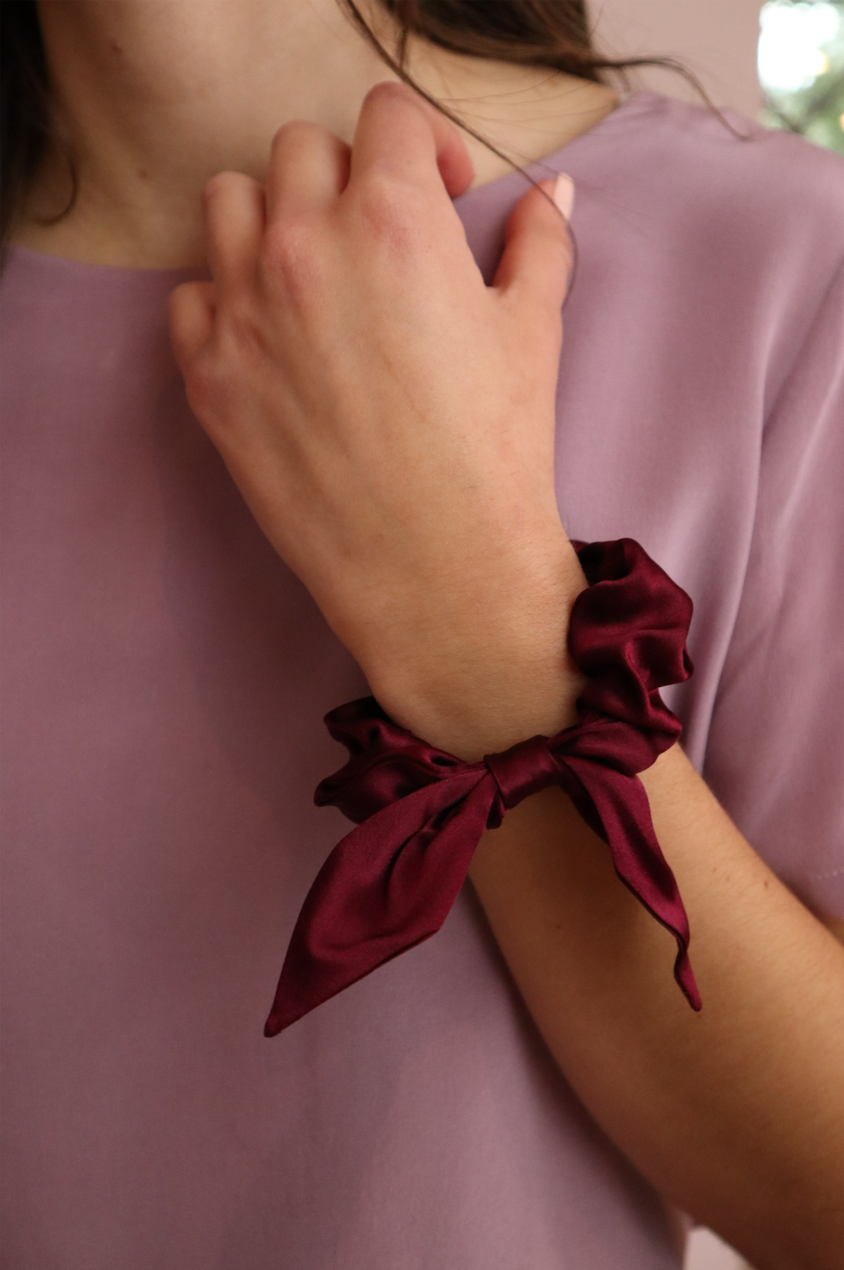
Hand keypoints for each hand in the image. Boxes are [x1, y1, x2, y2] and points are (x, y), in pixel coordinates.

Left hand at [169, 83, 583, 757]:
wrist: (439, 566)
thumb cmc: (497, 454)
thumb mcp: (533, 335)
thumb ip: (538, 245)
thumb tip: (552, 195)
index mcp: (395, 220)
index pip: (385, 113)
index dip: (423, 142)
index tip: (443, 190)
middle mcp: (307, 248)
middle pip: (301, 150)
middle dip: (349, 177)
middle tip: (383, 237)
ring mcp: (246, 312)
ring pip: (230, 203)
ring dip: (274, 218)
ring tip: (317, 273)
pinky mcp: (209, 377)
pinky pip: (192, 295)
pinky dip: (227, 300)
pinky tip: (275, 339)